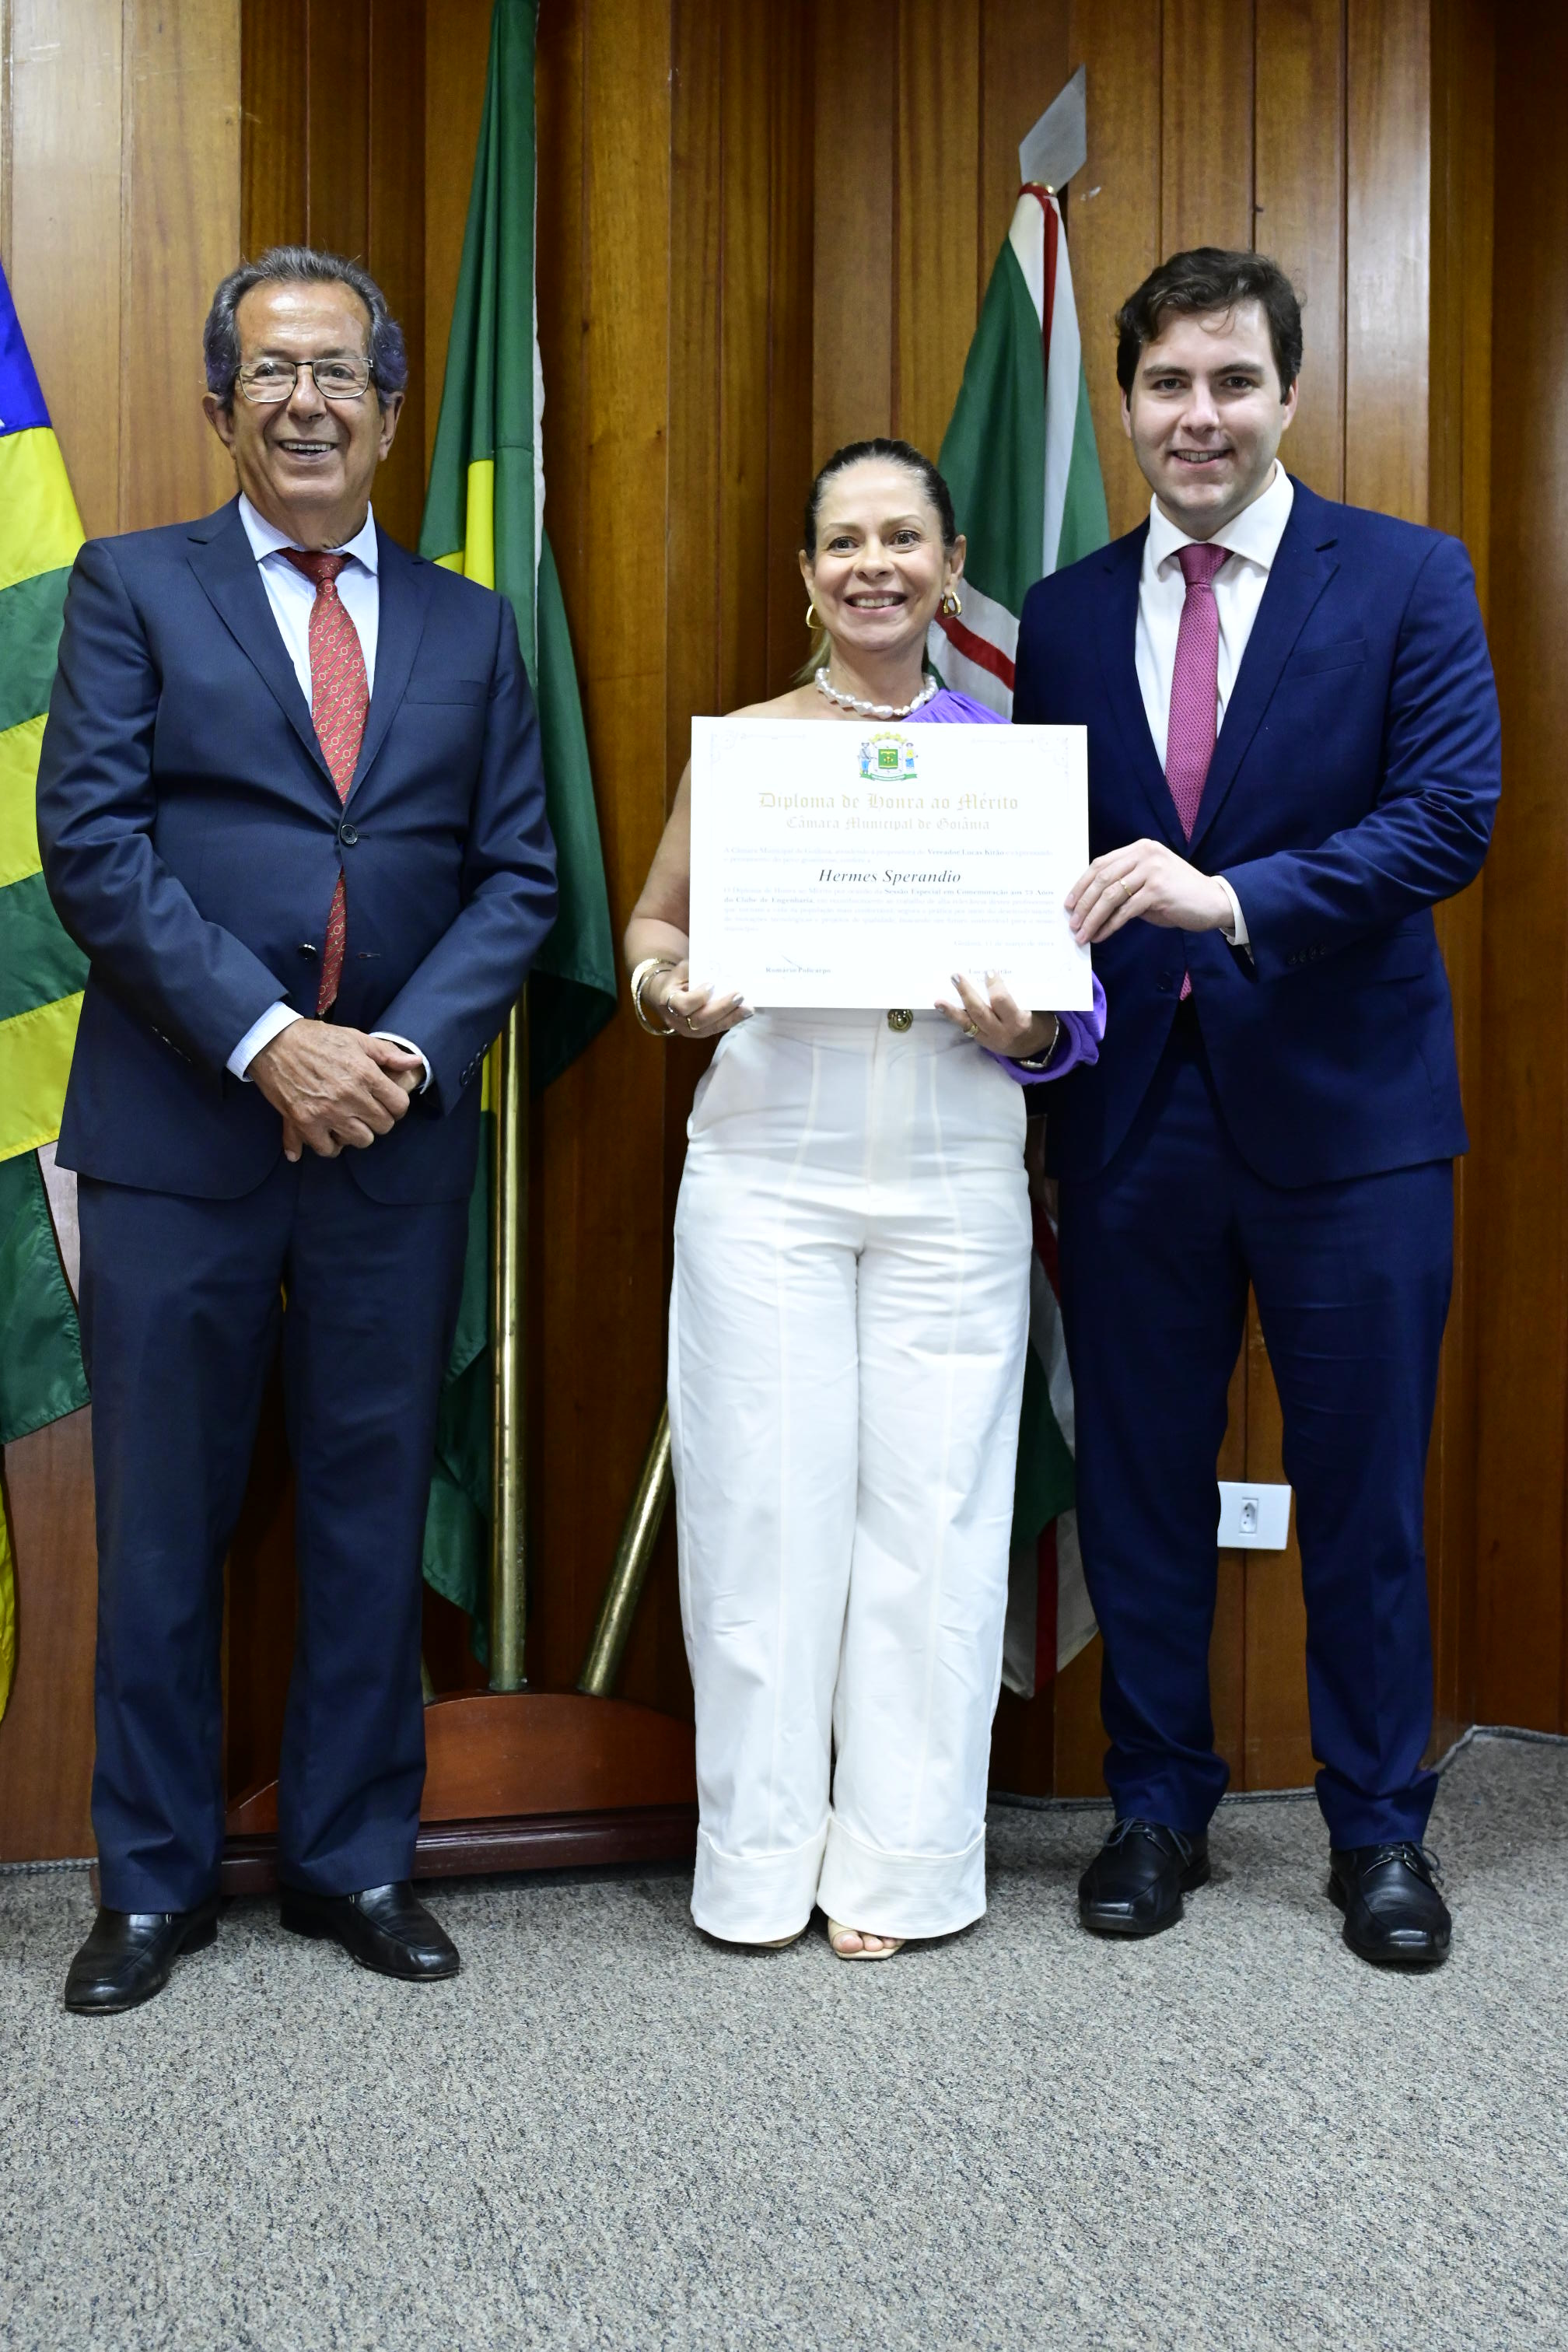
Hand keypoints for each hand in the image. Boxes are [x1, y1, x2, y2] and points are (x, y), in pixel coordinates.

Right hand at [252, 1022, 423, 1159]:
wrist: (273, 1043)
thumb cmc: (315, 1039)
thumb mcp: (355, 1038)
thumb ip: (387, 1054)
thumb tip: (414, 1063)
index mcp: (365, 1073)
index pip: (399, 1105)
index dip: (396, 1106)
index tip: (388, 1103)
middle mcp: (349, 1096)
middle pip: (383, 1126)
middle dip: (379, 1119)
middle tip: (367, 1110)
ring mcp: (327, 1112)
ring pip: (361, 1140)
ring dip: (358, 1132)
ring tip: (349, 1121)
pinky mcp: (305, 1123)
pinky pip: (328, 1149)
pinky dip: (330, 1145)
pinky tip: (329, 1133)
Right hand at [650, 960, 750, 1038]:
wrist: (666, 995)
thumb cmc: (677, 979)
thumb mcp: (682, 970)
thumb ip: (696, 969)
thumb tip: (720, 967)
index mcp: (667, 1001)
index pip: (682, 1005)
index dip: (698, 997)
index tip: (712, 984)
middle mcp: (676, 1020)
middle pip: (699, 1020)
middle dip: (721, 1008)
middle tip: (739, 996)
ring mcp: (687, 1030)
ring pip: (710, 1028)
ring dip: (731, 1018)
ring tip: (748, 1009)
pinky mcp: (699, 1033)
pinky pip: (716, 1029)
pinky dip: (732, 1021)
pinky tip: (745, 1013)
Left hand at [936, 971, 1058, 1059]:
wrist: (1034, 1047)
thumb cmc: (1035, 1020)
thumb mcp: (1033, 1008)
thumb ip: (1017, 995)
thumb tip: (994, 974)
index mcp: (1018, 1021)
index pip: (1001, 1001)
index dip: (994, 985)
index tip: (989, 972)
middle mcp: (1002, 1031)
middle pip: (980, 1011)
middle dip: (967, 993)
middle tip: (956, 977)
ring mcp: (990, 1038)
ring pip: (968, 1022)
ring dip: (952, 1009)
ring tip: (939, 999)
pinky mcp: (981, 1041)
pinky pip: (965, 1027)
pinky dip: (953, 1016)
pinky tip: (941, 1006)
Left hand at [1066, 840, 1231, 945]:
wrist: (1214, 901)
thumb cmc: (1178, 895)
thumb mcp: (1148, 882)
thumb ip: (1124, 885)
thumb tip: (1090, 905)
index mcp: (1139, 848)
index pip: (1101, 864)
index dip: (1081, 885)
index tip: (1069, 904)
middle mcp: (1145, 854)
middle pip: (1102, 879)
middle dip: (1083, 904)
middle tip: (1072, 923)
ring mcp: (1152, 871)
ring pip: (1110, 895)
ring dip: (1092, 918)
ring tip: (1082, 934)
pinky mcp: (1158, 891)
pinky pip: (1125, 911)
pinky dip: (1110, 925)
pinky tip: (1101, 935)